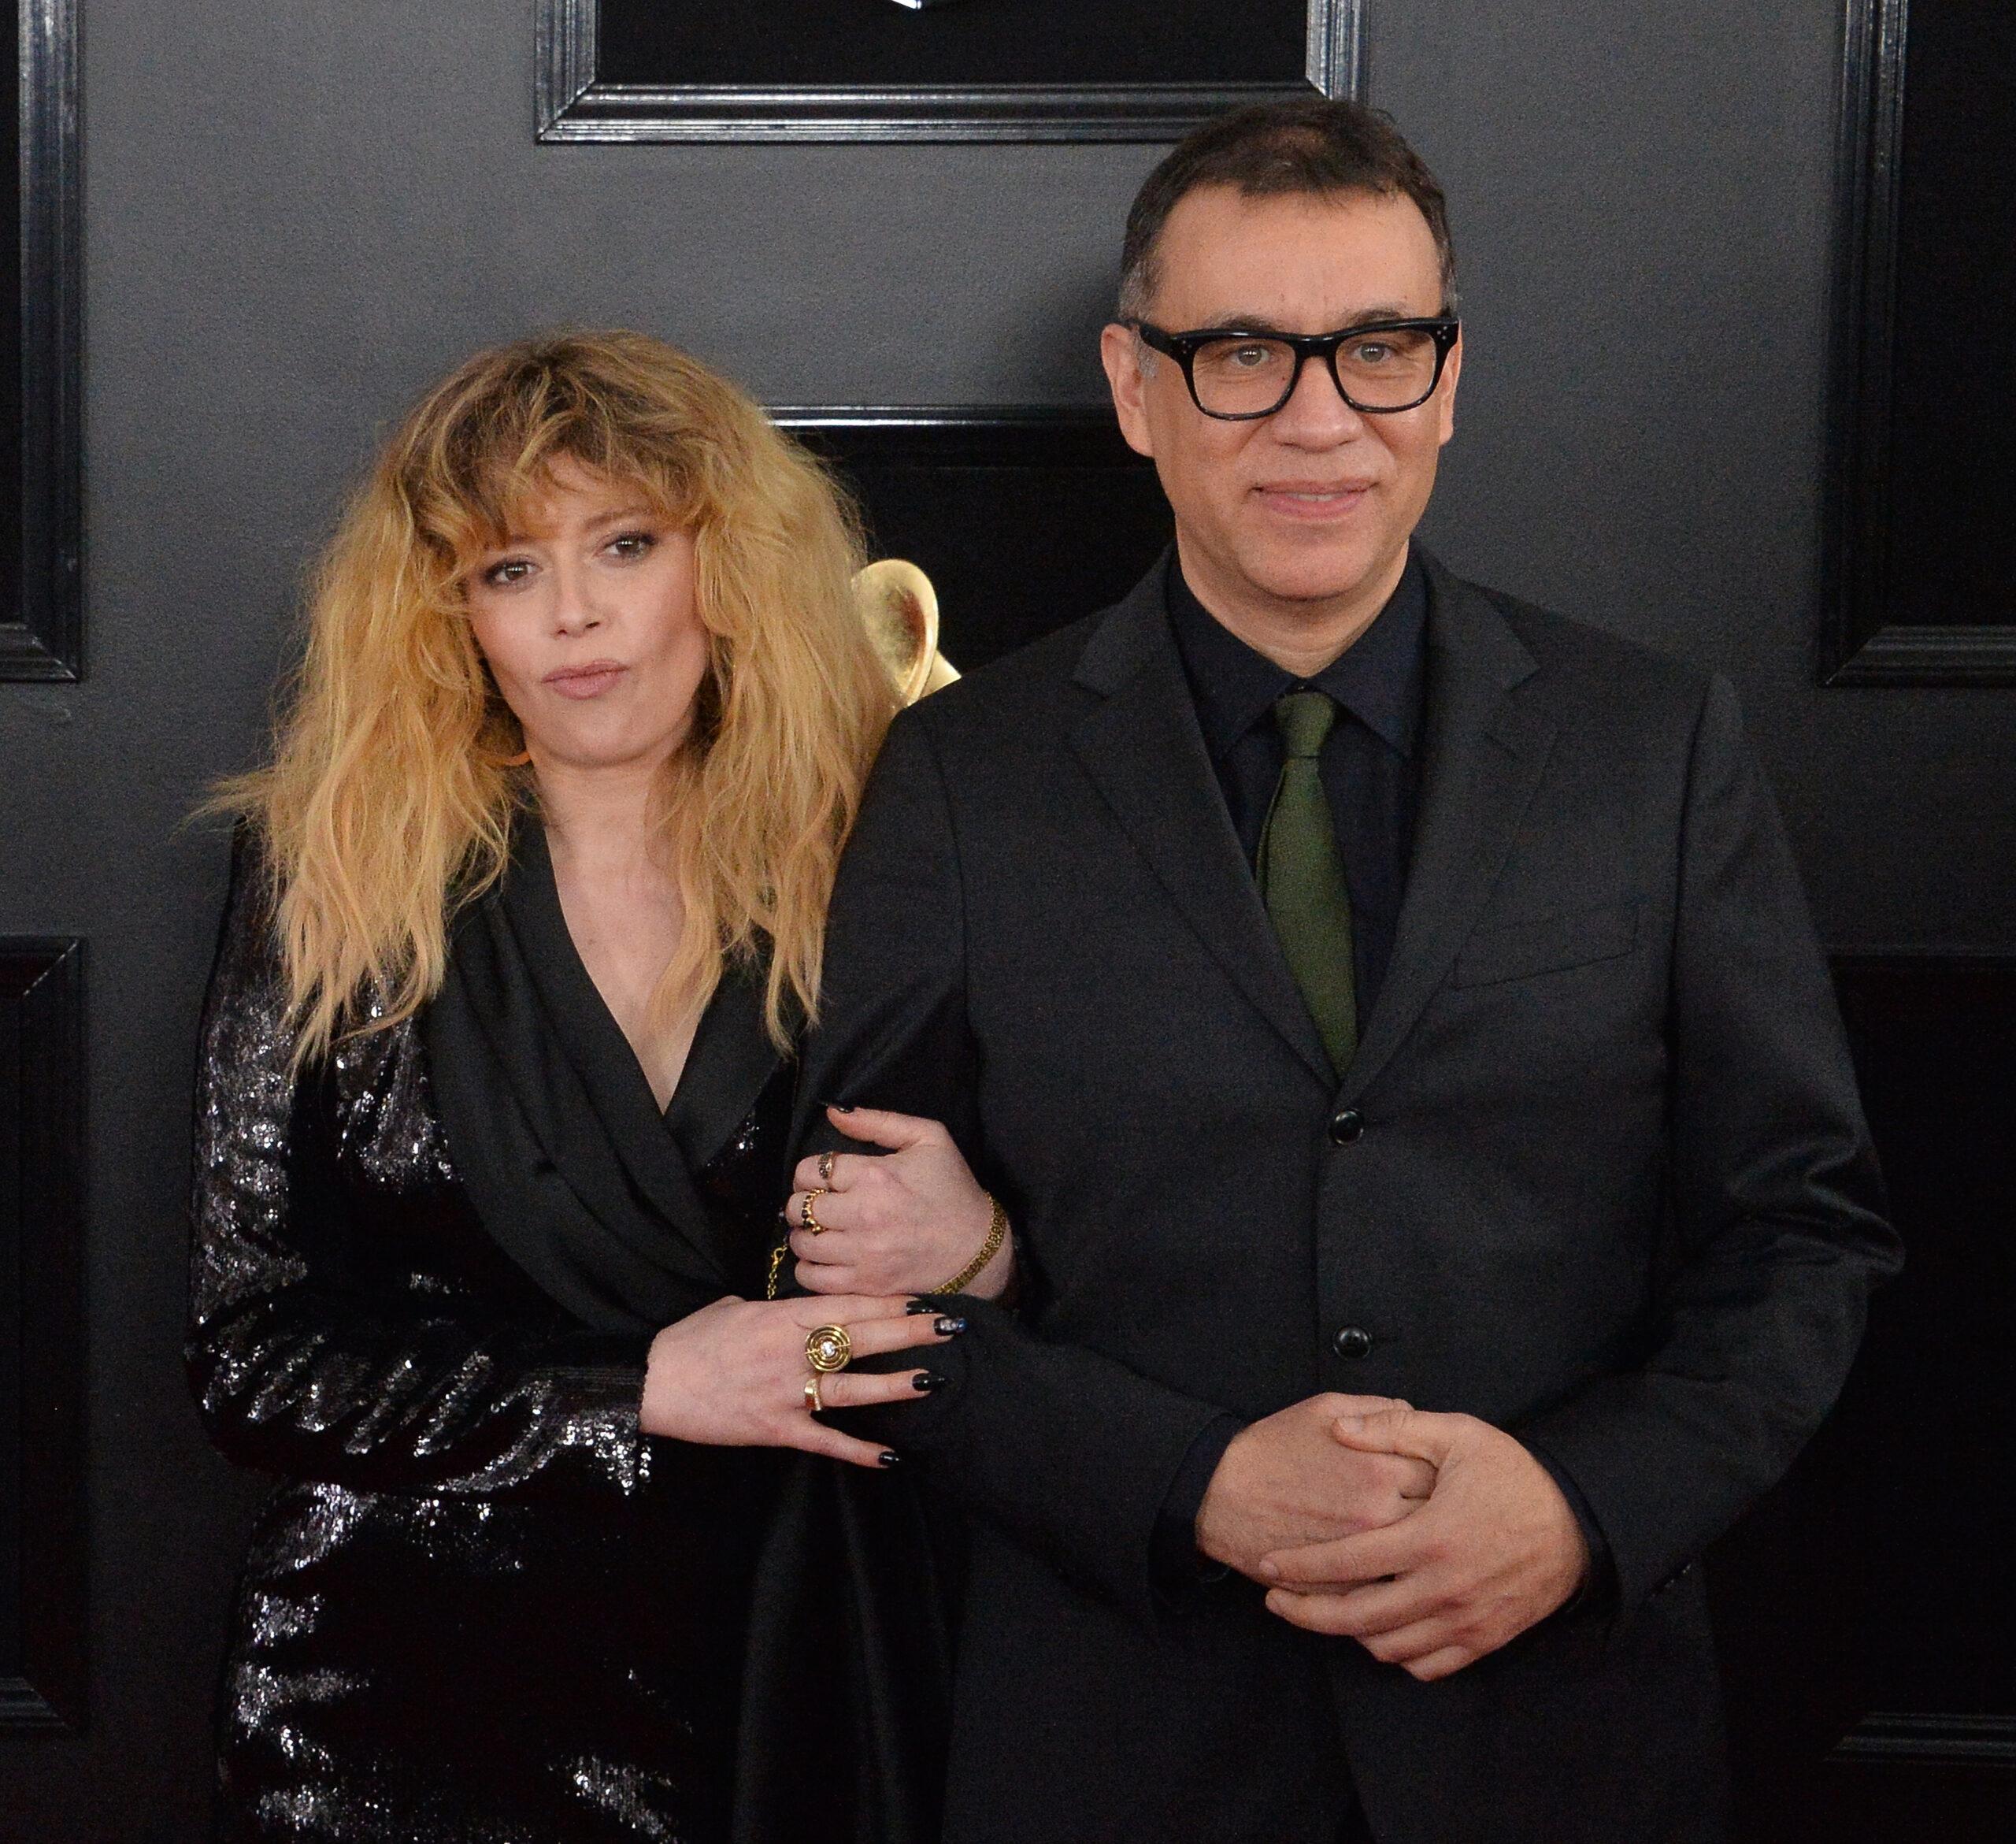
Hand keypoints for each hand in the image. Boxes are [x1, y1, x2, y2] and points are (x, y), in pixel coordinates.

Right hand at [640, 1293, 960, 1468]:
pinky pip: (825, 1441)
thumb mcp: (732, 1308)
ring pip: (851, 1386)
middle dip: (908, 1330)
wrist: (652, 1384)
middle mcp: (790, 1350)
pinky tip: (891, 1457)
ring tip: (933, 1379)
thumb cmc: (689, 1341)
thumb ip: (771, 1308)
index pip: (848, 1303)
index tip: (923, 1296)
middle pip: (861, 1336)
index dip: (889, 1301)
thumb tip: (793, 1308)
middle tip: (949, 1325)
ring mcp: (786, 1391)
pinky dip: (858, 1450)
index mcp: (781, 1315)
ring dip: (894, 1383)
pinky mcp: (776, 1428)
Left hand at [787, 1105, 1012, 1300]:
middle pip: (799, 1206)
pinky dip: (809, 1267)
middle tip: (820, 1204)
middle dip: (803, 1202)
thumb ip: (878, 1121)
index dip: (810, 1173)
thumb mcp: (928, 1138)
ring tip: (821, 1231)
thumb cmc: (951, 1189)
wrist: (976, 1248)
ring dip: (805, 1234)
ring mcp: (862, 1253)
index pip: (810, 1170)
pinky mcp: (864, 1282)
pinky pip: (811, 1277)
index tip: (823, 1179)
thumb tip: (833, 1113)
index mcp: (875, 1174)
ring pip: (801, 1242)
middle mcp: (863, 1214)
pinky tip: (825, 1257)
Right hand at [1195, 1394, 1434, 1580]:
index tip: (1441, 1476)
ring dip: (1423, 1554)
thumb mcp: (1325, 1407)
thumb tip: (1414, 1416)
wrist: (1222, 1492)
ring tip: (1420, 1542)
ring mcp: (1362, 1557)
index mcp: (1380, 1468)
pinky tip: (1392, 1568)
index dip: (1445, 1475)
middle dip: (1443, 1516)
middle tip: (1440, 1511)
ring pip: (1419, 1564)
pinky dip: (1396, 1583)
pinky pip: (1388, 1592)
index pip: (1442, 1476)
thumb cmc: (1273, 1447)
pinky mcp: (1343, 1588)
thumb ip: (1378, 1410)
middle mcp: (1379, 1515)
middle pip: (1440, 1523)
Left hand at [1258, 1407, 1590, 1680]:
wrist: (1581, 1521)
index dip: (1300, 1568)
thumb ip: (1392, 1428)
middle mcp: (1444, 1588)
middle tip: (1276, 1601)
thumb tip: (1339, 1429)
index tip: (1268, 1566)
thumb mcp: (1456, 1434)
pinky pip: (1429, 1665)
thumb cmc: (1514, 1474)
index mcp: (1429, 1538)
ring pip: (1389, 1648)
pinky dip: (1397, 1655)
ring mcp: (1465, 1619)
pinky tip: (1380, 1631)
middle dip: (1306, 1613)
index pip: (1348, 1563)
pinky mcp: (1485, 1638)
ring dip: (1350, 1634)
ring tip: (1325, 1611)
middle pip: (1357, 1618)